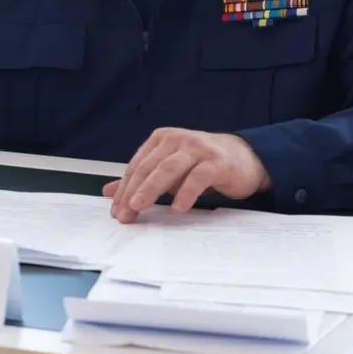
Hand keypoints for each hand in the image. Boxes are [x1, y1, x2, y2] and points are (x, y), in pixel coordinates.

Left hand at [103, 128, 268, 221]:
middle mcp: (176, 139)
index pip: (137, 166)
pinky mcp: (217, 161)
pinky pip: (198, 178)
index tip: (116, 210)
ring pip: (168, 169)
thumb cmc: (201, 164)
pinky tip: (177, 208)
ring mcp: (197, 148)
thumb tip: (108, 192)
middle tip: (123, 214)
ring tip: (139, 207)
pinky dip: (186, 193)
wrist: (244, 157)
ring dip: (151, 190)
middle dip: (132, 193)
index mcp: (160, 139)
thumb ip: (140, 179)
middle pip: (148, 168)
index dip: (124, 189)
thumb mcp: (168, 170)